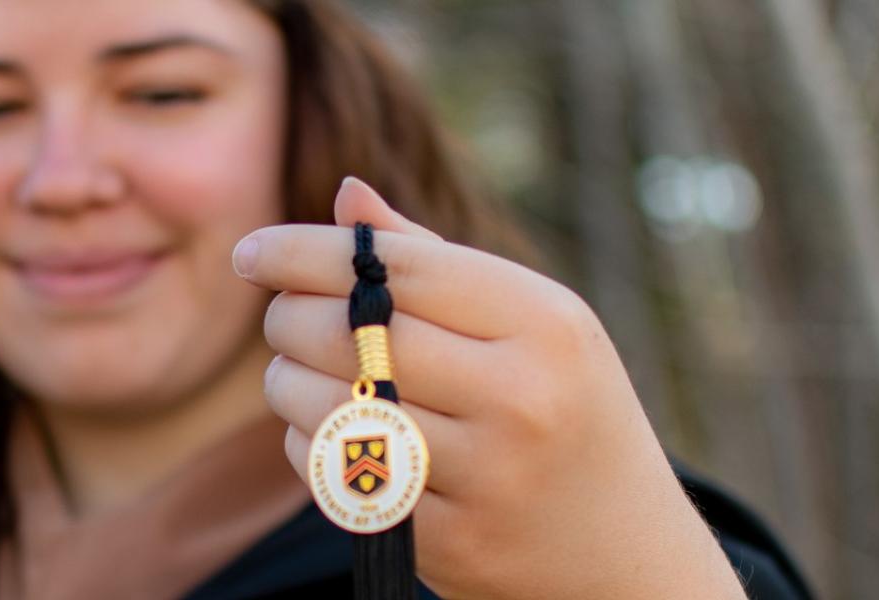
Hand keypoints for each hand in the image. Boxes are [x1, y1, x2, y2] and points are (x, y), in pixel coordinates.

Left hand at [233, 177, 744, 598]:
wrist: (627, 556)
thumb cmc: (568, 414)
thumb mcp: (532, 327)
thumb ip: (435, 263)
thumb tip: (347, 195)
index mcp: (544, 323)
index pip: (393, 268)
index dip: (303, 253)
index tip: (251, 252)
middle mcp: (520, 397)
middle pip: (347, 334)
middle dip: (288, 318)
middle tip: (284, 317)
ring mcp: (485, 477)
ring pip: (325, 407)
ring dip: (288, 383)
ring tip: (302, 375)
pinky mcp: (448, 542)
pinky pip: (334, 476)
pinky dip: (311, 447)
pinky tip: (336, 435)